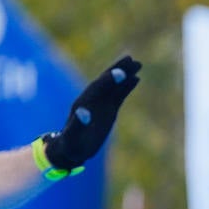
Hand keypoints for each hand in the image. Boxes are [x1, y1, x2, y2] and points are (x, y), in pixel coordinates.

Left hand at [44, 55, 141, 169]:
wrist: (71, 149)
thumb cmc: (70, 145)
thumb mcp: (72, 137)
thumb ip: (77, 125)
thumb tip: (83, 112)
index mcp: (83, 103)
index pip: (97, 88)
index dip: (109, 80)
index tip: (121, 72)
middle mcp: (92, 99)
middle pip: (106, 81)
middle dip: (117, 70)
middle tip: (131, 59)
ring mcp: (100, 103)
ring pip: (114, 85)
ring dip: (125, 74)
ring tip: (137, 63)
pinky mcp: (108, 109)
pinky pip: (119, 94)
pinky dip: (126, 86)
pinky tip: (136, 78)